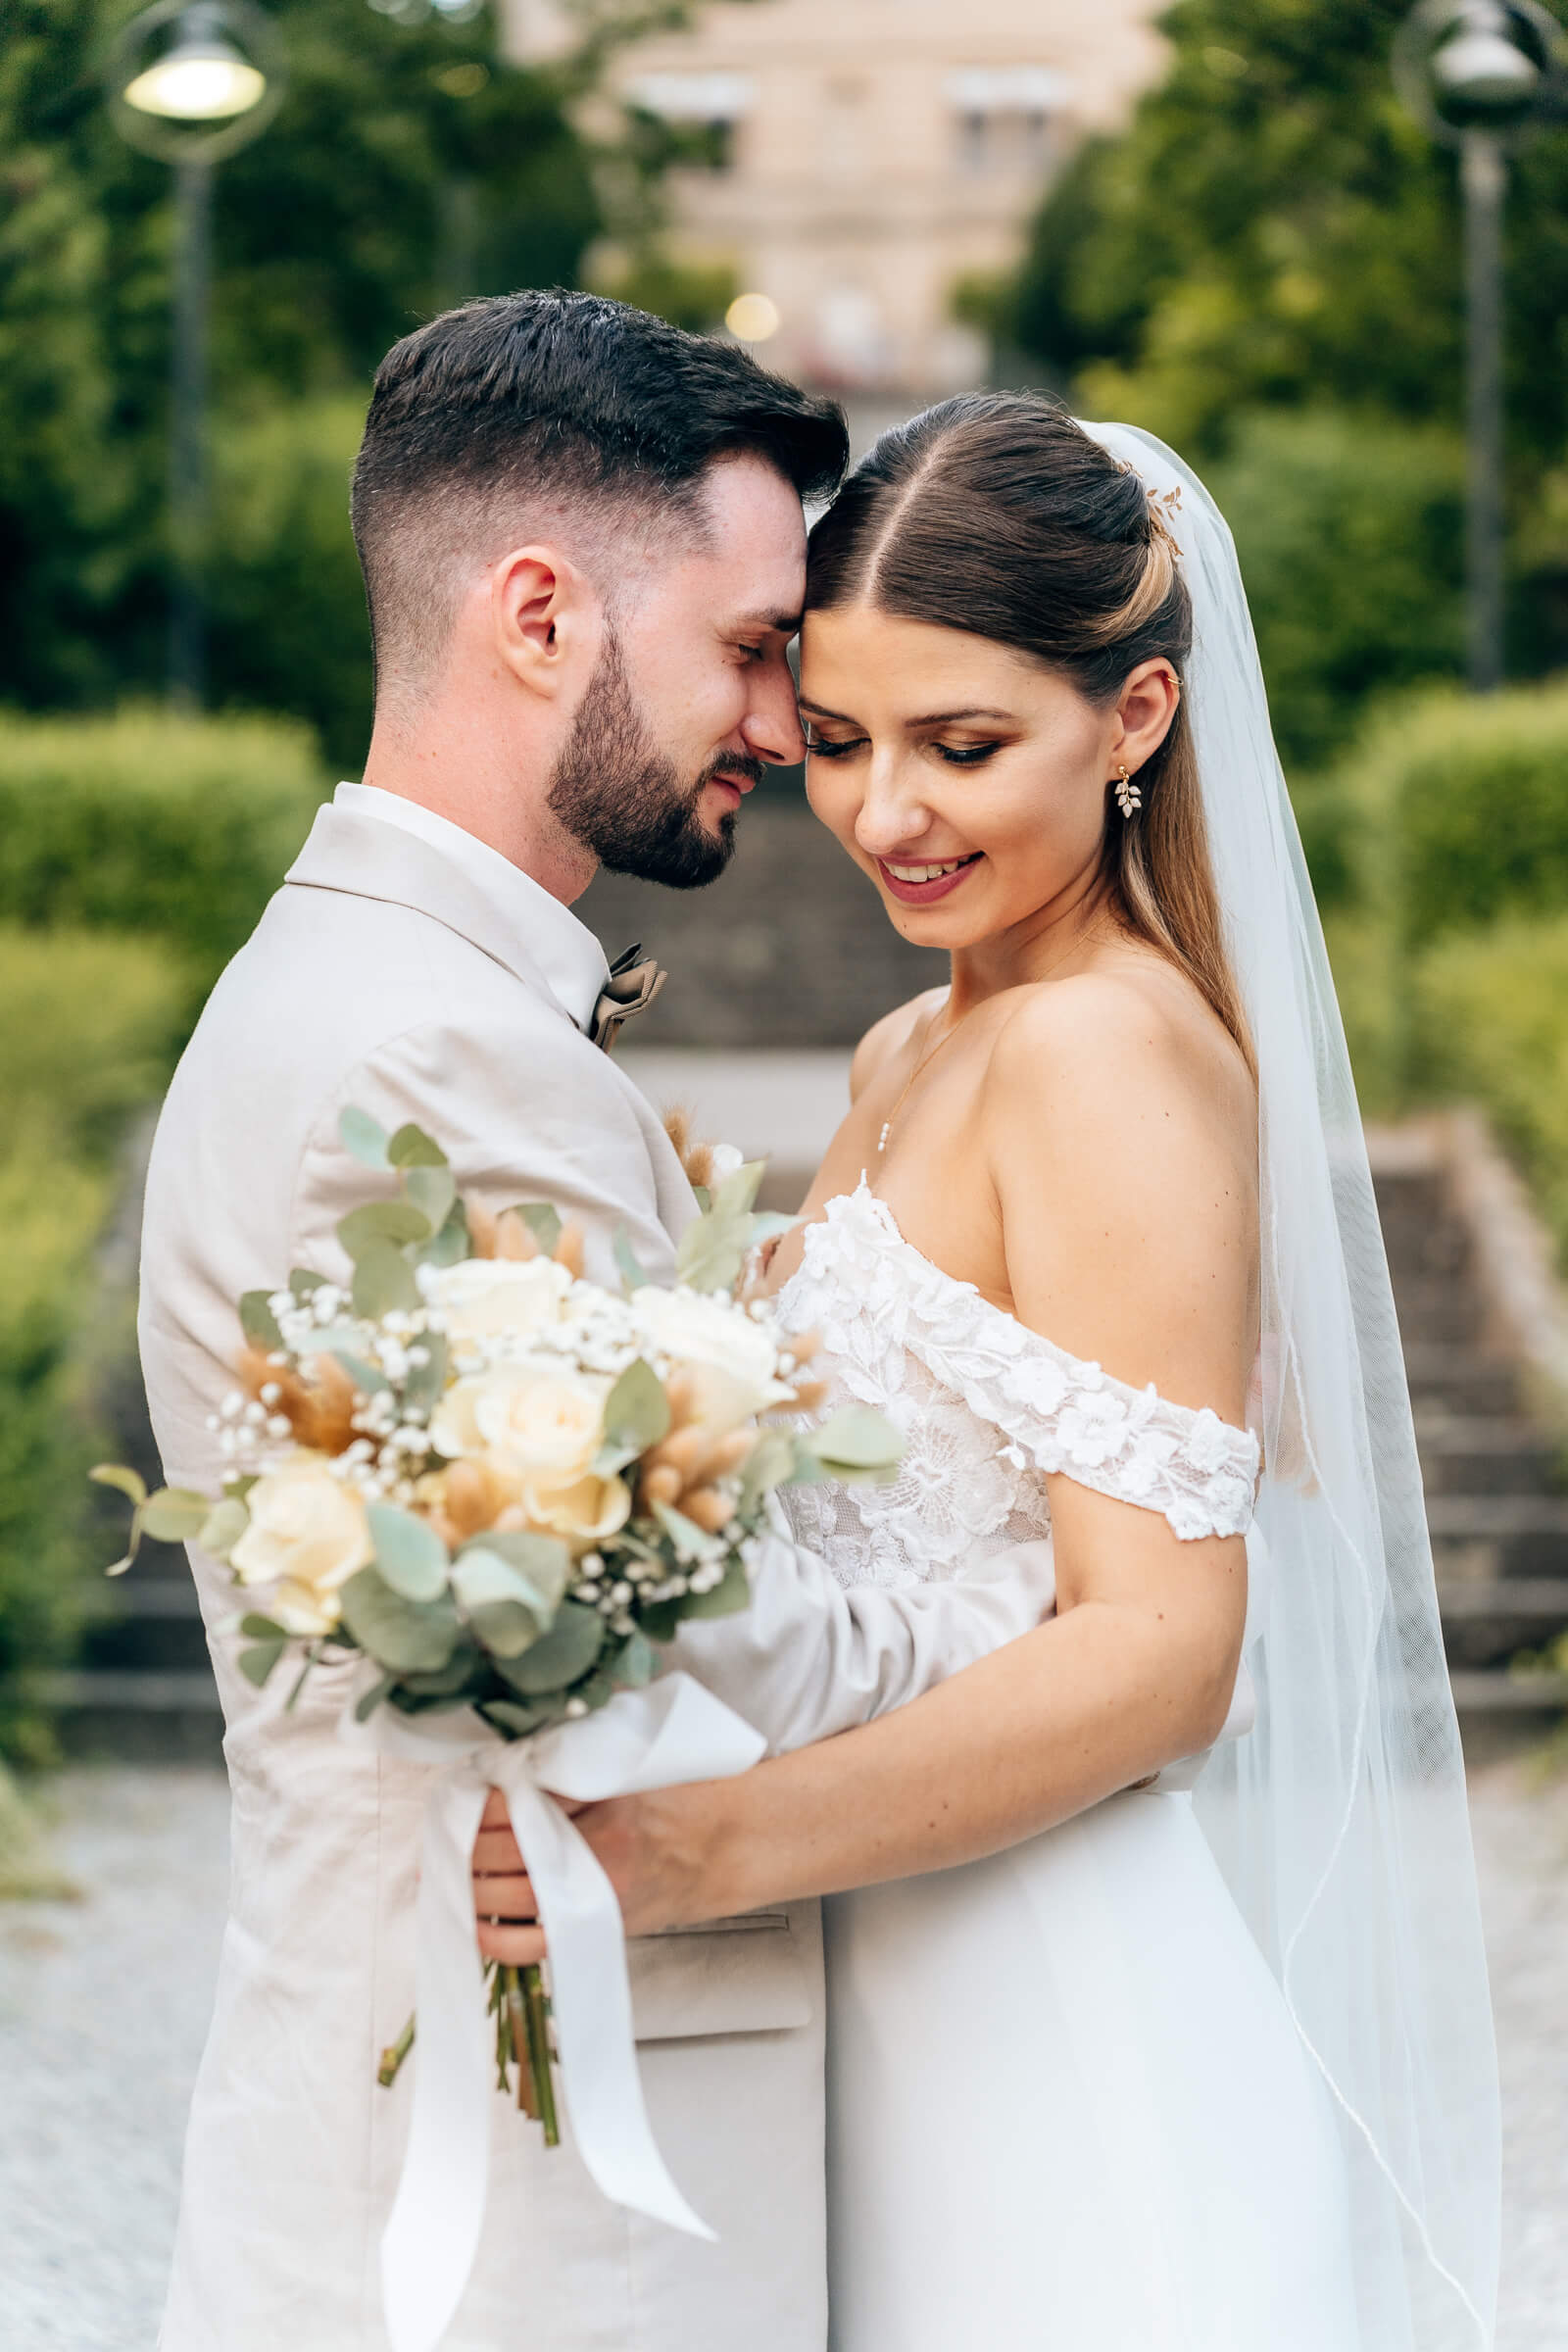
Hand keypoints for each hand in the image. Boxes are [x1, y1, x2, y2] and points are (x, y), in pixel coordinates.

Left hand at [470, 1779, 739, 1961]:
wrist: (727, 1844)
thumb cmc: (679, 1799)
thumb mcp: (627, 1768)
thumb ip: (570, 1775)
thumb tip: (506, 1778)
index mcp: (603, 1802)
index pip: (518, 1801)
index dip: (483, 1799)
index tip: (467, 1792)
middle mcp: (595, 1850)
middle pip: (503, 1847)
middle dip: (467, 1840)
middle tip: (448, 1831)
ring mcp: (594, 1894)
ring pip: (505, 1895)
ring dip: (471, 1881)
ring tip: (453, 1867)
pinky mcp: (594, 1928)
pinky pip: (528, 1945)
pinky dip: (492, 1936)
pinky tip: (474, 1920)